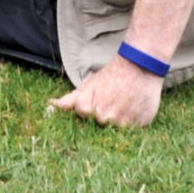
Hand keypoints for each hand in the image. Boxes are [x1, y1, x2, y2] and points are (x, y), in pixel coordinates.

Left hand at [48, 57, 164, 129]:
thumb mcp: (89, 85)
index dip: (91, 107)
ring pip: (119, 128)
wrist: (140, 64)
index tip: (98, 98)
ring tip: (125, 101)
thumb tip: (52, 105)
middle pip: (102, 124)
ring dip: (121, 117)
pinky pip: (135, 128)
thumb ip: (70, 99)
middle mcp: (105, 118)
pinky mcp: (141, 124)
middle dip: (106, 113)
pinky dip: (135, 119)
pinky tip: (136, 105)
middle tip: (114, 99)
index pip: (85, 118)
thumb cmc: (112, 74)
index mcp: (88, 110)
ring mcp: (123, 123)